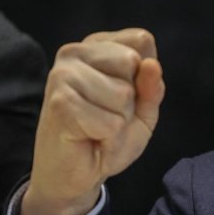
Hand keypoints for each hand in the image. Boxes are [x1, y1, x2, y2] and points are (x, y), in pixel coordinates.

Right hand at [20, 28, 164, 214]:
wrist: (77, 175)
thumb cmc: (109, 136)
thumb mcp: (144, 110)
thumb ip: (152, 87)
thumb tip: (151, 65)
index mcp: (96, 46)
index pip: (141, 40)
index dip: (145, 74)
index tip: (125, 95)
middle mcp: (74, 52)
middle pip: (134, 62)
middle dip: (132, 99)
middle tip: (108, 114)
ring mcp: (63, 75)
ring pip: (124, 94)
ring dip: (119, 121)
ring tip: (98, 127)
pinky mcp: (60, 102)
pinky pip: (111, 121)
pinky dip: (109, 137)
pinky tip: (90, 138)